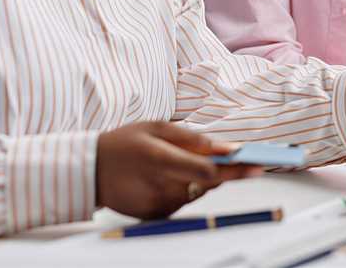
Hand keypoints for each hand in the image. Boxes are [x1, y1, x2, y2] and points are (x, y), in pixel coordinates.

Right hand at [96, 121, 260, 219]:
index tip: (257, 166)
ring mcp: (158, 205)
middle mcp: (160, 187)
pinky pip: (183, 201)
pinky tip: (167, 176)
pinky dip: (185, 188)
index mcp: (159, 160)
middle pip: (207, 184)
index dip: (234, 170)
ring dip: (202, 179)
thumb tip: (225, 148)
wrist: (88, 171)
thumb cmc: (124, 142)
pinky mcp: (156, 216)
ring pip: (197, 193)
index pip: (206, 170)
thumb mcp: (154, 128)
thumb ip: (191, 138)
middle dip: (227, 173)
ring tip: (184, 162)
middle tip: (249, 162)